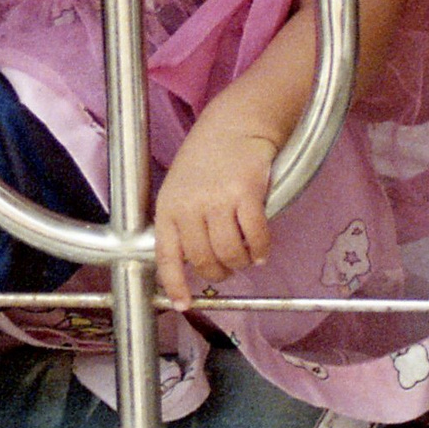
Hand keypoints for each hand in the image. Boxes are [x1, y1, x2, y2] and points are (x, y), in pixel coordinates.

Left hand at [153, 111, 276, 308]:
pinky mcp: (247, 194)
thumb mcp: (180, 187)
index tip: (184, 304)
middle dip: (219, 272)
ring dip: (241, 262)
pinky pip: (256, 237)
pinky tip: (262, 250)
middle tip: (229, 268)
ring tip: (246, 257)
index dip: (175, 285)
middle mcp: (190, 206)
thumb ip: (183, 221)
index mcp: (168, 207)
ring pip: (230, 253)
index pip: (167, 256)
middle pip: (204, 260)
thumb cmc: (208, 157)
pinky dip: (261, 249)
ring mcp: (218, 200)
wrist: (235, 122)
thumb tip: (193, 262)